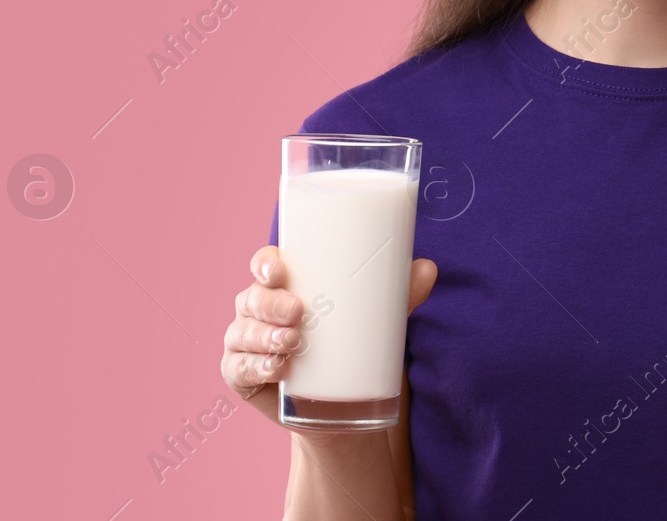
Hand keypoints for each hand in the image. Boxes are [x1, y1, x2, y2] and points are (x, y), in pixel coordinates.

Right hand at [221, 245, 438, 428]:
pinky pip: (238, 369)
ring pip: (243, 332)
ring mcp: (245, 343)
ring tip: (293, 343)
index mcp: (284, 286)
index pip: (265, 265)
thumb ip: (401, 294)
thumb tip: (428, 268)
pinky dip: (254, 367)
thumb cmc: (352, 344)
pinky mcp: (242, 376)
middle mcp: (258, 310)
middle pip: (252, 297)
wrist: (341, 405)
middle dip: (271, 303)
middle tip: (299, 313)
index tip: (280, 269)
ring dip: (264, 336)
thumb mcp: (377, 318)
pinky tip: (275, 368)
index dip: (265, 262)